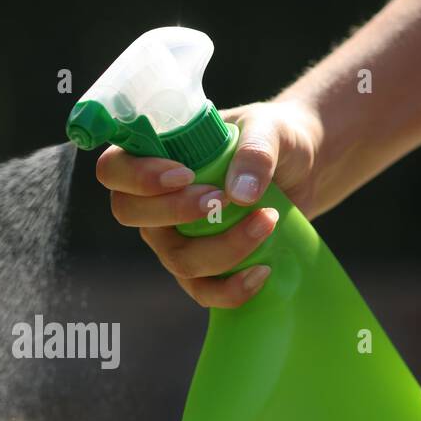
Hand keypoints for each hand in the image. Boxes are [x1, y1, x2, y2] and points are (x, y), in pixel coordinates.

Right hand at [95, 99, 322, 307]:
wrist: (306, 170)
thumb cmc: (276, 139)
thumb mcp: (271, 129)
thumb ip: (255, 151)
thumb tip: (239, 195)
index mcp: (157, 155)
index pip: (114, 168)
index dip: (137, 176)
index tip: (184, 175)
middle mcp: (156, 200)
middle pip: (131, 215)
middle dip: (175, 212)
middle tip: (222, 199)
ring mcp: (176, 238)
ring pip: (176, 259)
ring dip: (222, 248)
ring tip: (267, 221)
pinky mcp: (205, 268)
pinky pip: (203, 291)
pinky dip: (232, 289)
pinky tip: (262, 271)